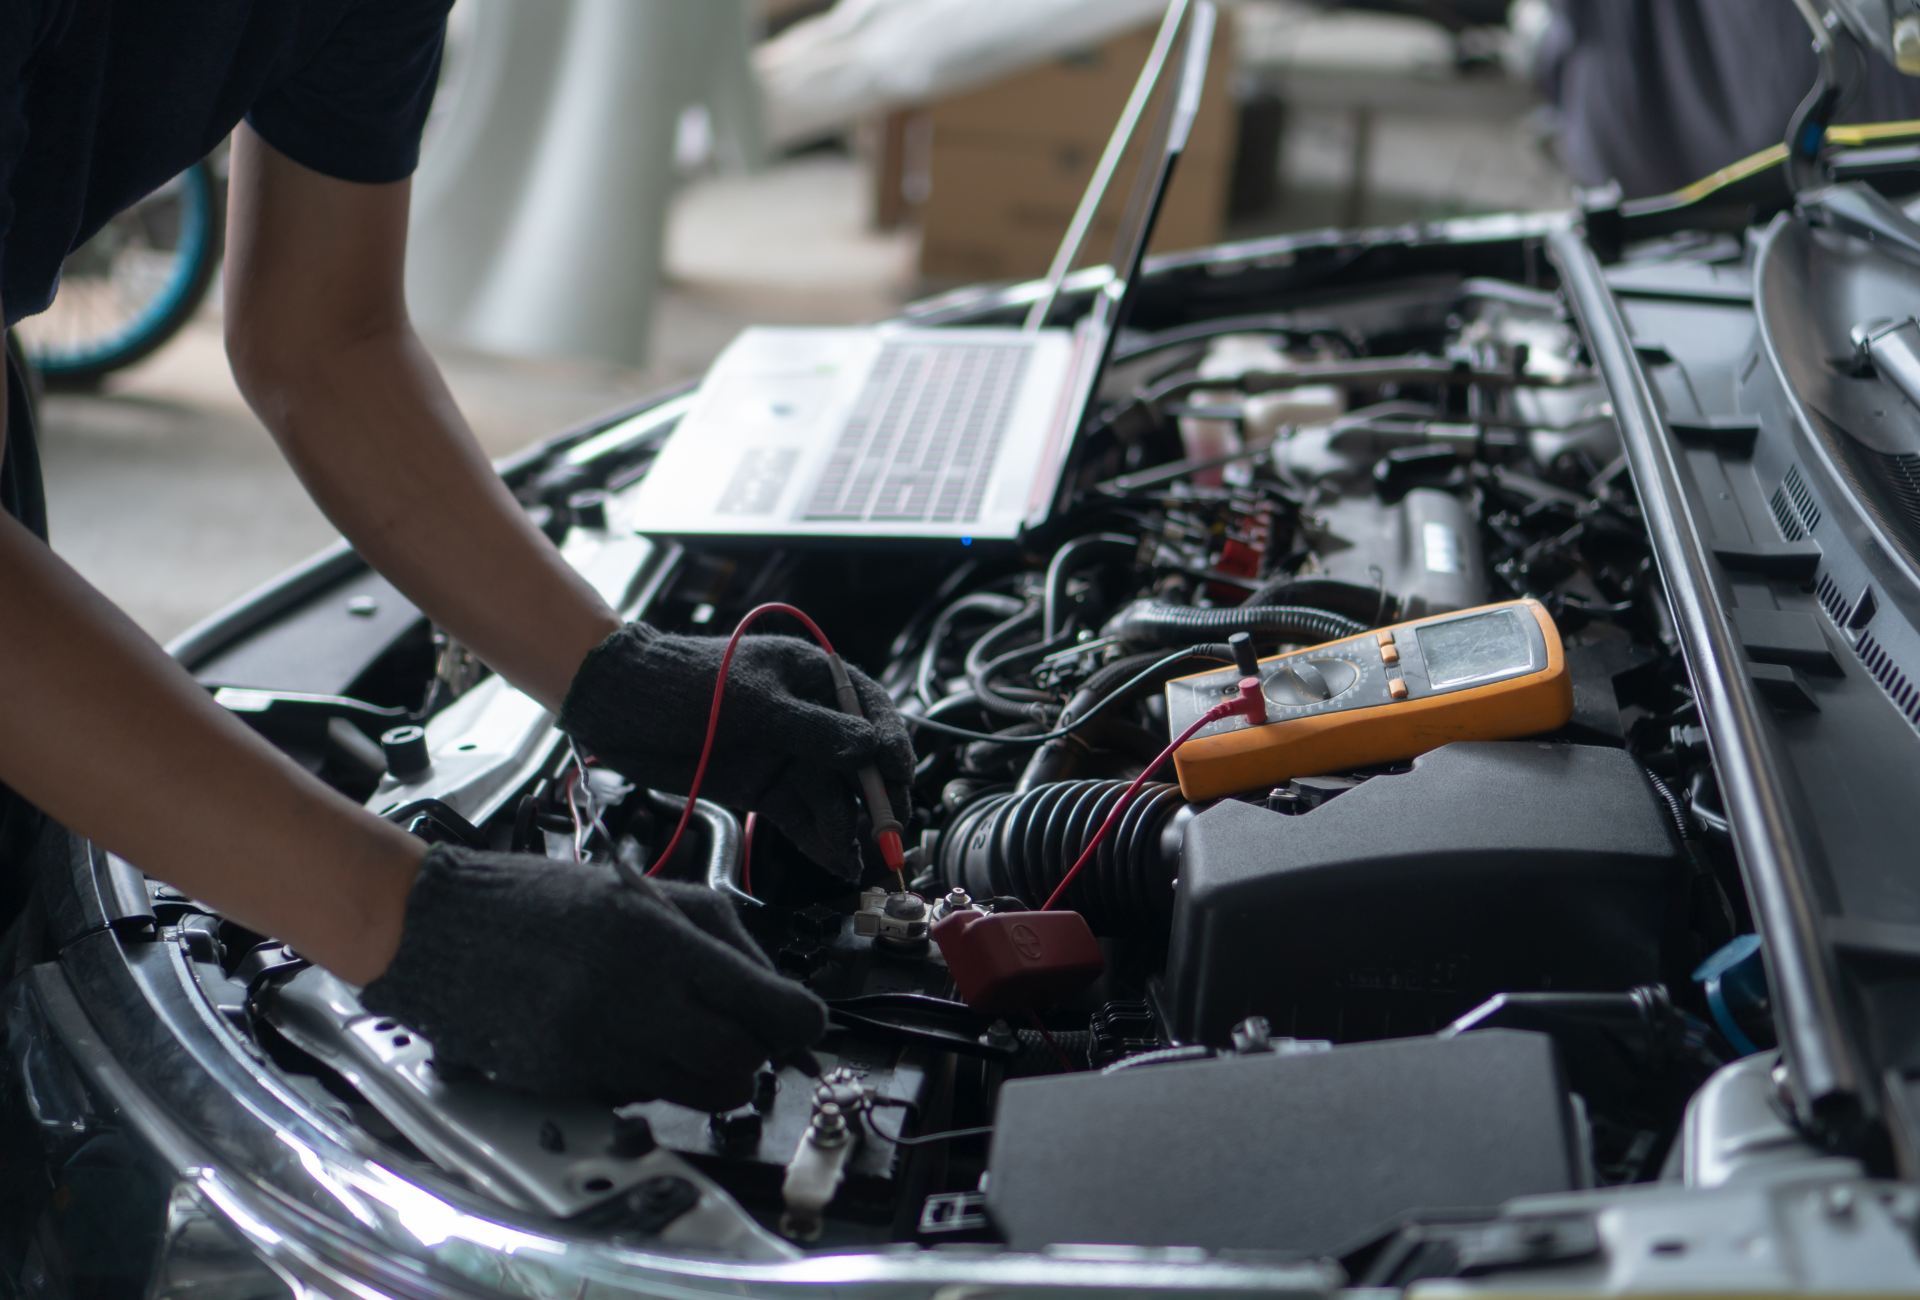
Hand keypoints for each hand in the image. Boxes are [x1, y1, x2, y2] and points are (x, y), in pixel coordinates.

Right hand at [360, 844, 825, 1108]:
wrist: (445, 930)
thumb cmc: (547, 904)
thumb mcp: (648, 895)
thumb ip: (724, 941)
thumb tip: (781, 994)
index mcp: (662, 941)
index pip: (771, 1006)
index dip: (802, 1022)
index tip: (805, 1021)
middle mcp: (634, 999)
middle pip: (742, 1062)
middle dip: (757, 1053)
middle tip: (747, 1031)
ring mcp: (599, 1048)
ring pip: (702, 1093)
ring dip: (714, 1073)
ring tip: (690, 1036)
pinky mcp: (570, 1083)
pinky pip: (646, 1098)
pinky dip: (659, 1079)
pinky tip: (634, 1042)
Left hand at [557, 623, 913, 877]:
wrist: (614, 705)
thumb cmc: (680, 681)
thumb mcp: (751, 702)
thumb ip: (812, 730)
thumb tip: (869, 749)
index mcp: (811, 678)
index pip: (869, 709)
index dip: (890, 743)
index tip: (900, 776)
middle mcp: (806, 718)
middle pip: (857, 761)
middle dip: (876, 798)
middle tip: (889, 834)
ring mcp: (784, 755)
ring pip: (831, 795)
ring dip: (848, 827)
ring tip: (858, 860)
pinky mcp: (761, 788)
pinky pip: (800, 817)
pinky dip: (819, 840)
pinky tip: (836, 861)